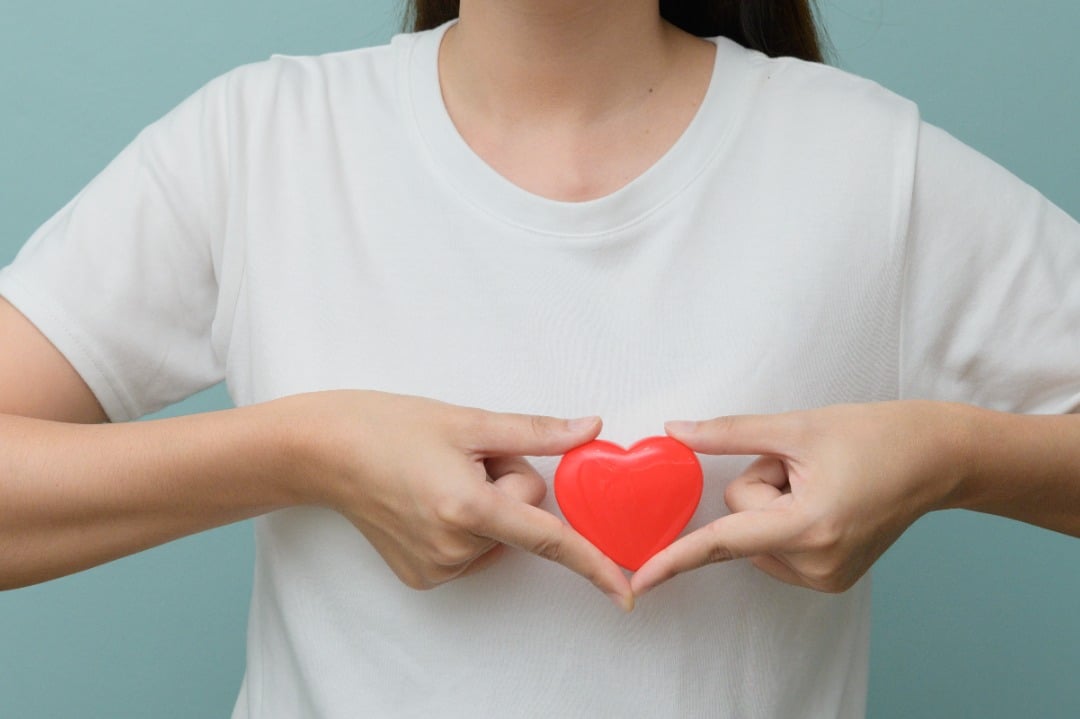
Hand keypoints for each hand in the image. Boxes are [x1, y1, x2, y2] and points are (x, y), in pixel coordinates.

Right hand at [275, 391, 633, 609]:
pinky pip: (475, 549)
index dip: (593, 565)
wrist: (322, 453)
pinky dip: (467, 523)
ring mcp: (436, 568)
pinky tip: (430, 498)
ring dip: (486, 503)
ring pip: (501, 534)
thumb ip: (536, 431)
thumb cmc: (387, 426)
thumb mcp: (467, 420)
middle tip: (464, 459)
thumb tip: (591, 428)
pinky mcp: (423, 576)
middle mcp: (454, 548)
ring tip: (441, 477)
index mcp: (468, 508)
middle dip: (509, 483)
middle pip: (524, 517)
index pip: (548, 540)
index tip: (626, 593)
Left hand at [631, 401, 974, 594]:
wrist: (936, 458)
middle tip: (805, 467)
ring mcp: (826, 577)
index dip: (677, 559)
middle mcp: (817, 563)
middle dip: (759, 487)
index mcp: (808, 526)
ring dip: (773, 505)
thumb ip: (728, 433)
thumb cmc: (874, 435)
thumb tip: (675, 431)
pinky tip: (824, 500)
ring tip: (819, 482)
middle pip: (739, 522)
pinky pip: (773, 548)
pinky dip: (786, 521)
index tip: (642, 580)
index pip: (724, 542)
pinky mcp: (830, 580)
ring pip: (754, 536)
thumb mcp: (796, 426)